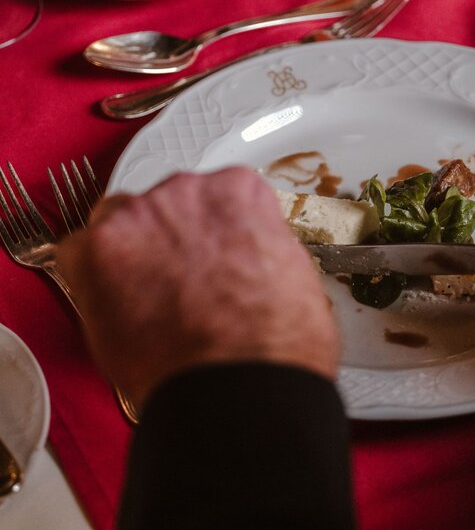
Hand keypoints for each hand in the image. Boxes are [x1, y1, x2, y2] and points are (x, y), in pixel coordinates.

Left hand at [56, 168, 338, 406]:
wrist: (239, 385)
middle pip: (169, 206)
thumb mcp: (294, 274)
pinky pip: (80, 253)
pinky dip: (94, 278)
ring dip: (134, 252)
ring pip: (123, 222)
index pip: (219, 195)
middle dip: (174, 239)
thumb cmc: (274, 342)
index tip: (214, 256)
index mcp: (239, 190)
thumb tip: (244, 256)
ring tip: (152, 300)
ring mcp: (139, 217)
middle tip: (184, 283)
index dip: (216, 233)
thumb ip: (257, 246)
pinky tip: (120, 308)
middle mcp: (187, 190)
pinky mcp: (96, 252)